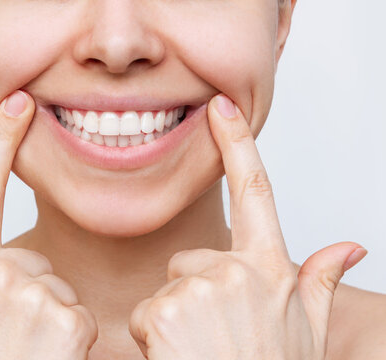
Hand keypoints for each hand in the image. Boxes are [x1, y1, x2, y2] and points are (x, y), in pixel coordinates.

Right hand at [0, 90, 97, 359]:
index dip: (0, 140)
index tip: (20, 104)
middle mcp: (1, 274)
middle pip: (31, 261)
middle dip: (25, 291)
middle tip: (6, 333)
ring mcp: (36, 296)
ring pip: (56, 288)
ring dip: (46, 315)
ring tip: (24, 349)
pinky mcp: (69, 320)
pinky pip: (78, 314)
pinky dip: (70, 337)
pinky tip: (48, 358)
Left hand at [128, 94, 367, 359]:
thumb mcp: (306, 330)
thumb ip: (319, 282)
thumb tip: (348, 247)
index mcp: (270, 269)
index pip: (255, 190)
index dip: (237, 144)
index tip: (221, 108)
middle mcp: (236, 271)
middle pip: (190, 259)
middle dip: (193, 291)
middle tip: (212, 333)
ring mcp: (199, 289)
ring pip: (166, 288)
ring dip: (175, 316)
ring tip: (199, 348)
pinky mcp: (163, 311)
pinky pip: (145, 312)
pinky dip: (152, 336)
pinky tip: (177, 355)